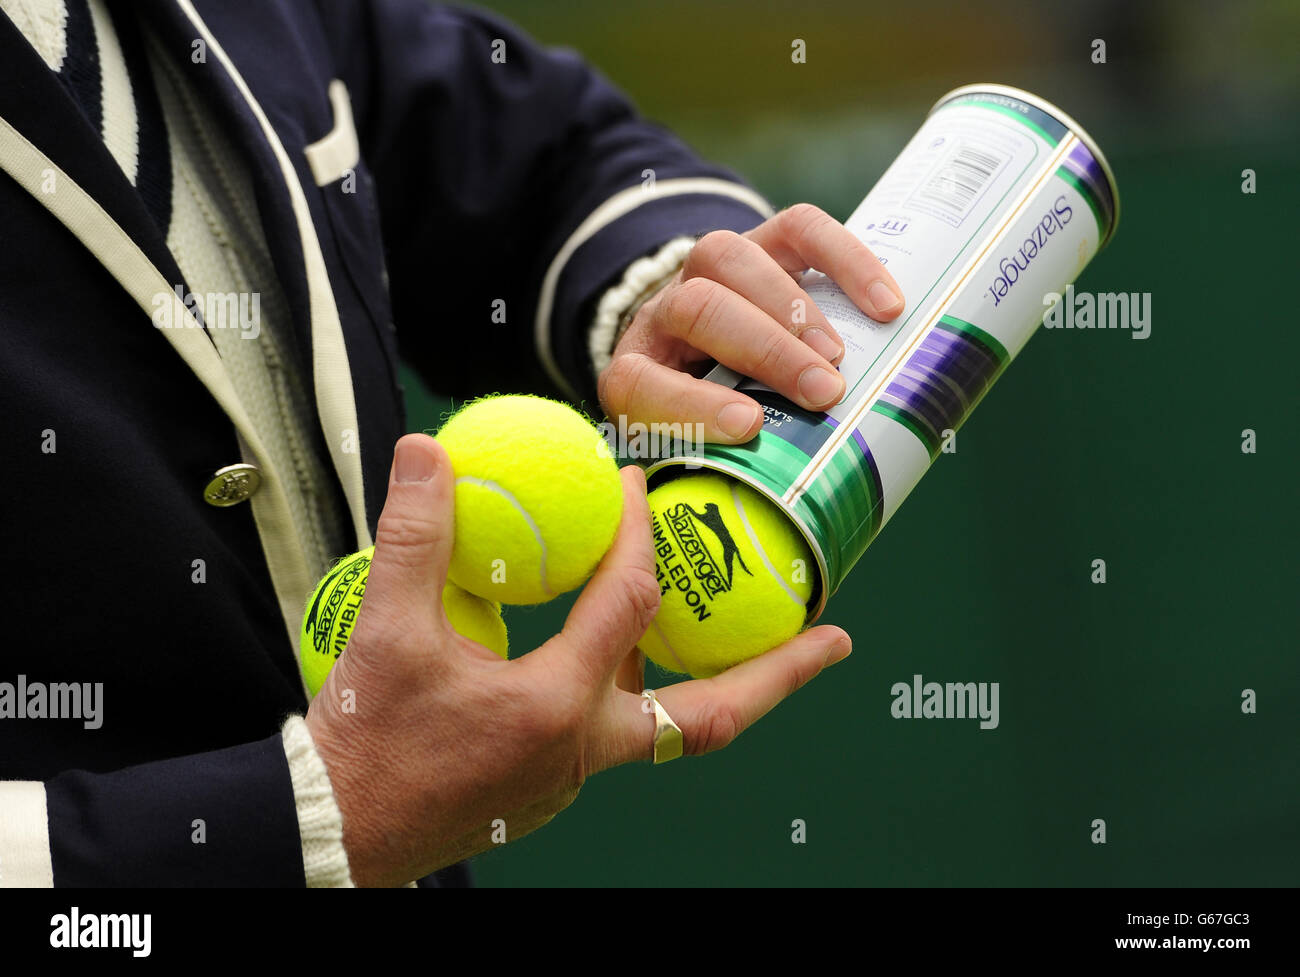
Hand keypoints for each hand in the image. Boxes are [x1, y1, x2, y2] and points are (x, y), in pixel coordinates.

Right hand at [305, 434, 852, 885]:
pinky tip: (631, 654)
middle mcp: (583, 750)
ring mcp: (574, 776)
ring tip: (747, 639)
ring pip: (671, 730)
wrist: (340, 830)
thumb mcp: (385, 632)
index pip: (628, 606)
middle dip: (780, 674)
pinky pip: (625, 736)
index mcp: (554, 706)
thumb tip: (429, 452)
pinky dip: (646, 691)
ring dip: (710, 681)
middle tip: (836, 638)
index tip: (638, 485)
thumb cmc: (366, 744)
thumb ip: (415, 538)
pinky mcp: (555, 786)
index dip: (639, 536)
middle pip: (709, 717)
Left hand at [598, 203, 904, 442]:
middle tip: (825, 394)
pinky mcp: (760, 241)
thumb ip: (720, 470)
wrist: (697, 340)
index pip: (641, 384)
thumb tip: (778, 516)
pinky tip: (884, 302)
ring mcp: (708, 269)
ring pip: (733, 257)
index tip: (750, 425)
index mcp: (635, 374)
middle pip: (699, 309)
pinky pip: (796, 227)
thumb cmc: (705, 412)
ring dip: (794, 309)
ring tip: (840, 357)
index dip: (690, 404)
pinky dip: (844, 258)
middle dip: (766, 351)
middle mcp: (664, 314)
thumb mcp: (696, 446)